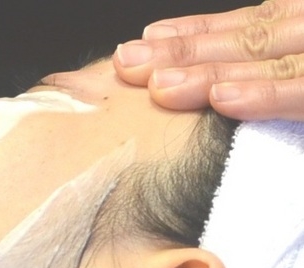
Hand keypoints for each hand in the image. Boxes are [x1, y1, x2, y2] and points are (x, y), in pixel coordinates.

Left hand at [113, 0, 303, 120]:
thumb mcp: (296, 56)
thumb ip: (267, 55)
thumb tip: (216, 76)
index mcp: (295, 22)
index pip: (238, 25)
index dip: (191, 33)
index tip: (144, 40)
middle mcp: (302, 31)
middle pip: (238, 40)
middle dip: (180, 53)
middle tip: (127, 64)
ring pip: (259, 58)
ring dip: (205, 71)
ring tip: (159, 86)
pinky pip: (299, 90)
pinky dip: (262, 94)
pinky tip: (221, 99)